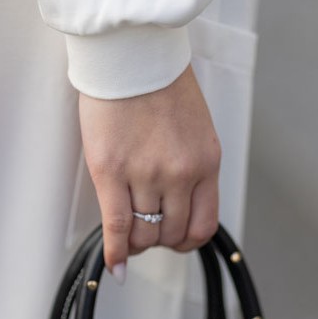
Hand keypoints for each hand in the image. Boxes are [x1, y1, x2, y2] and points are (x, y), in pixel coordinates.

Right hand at [78, 64, 220, 276]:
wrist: (132, 53)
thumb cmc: (159, 83)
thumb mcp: (195, 128)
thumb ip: (191, 166)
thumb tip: (179, 203)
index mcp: (206, 162)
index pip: (203, 225)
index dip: (187, 241)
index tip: (174, 240)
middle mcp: (181, 173)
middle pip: (171, 233)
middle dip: (158, 239)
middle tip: (145, 231)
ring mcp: (146, 174)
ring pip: (144, 234)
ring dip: (136, 242)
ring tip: (128, 236)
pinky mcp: (111, 171)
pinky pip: (118, 227)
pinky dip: (116, 252)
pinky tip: (115, 264)